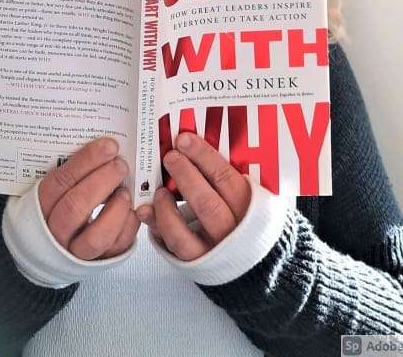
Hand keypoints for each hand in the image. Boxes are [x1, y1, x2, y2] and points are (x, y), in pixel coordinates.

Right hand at [38, 137, 139, 259]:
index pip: (60, 182)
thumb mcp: (57, 187)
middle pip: (75, 207)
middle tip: (120, 164)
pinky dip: (128, 225)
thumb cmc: (59, 205)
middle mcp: (55, 232)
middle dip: (103, 181)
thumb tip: (105, 146)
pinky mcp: (98, 260)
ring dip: (116, 209)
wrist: (53, 245)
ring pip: (96, 236)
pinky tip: (133, 208)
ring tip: (125, 191)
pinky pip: (116, 247)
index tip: (108, 146)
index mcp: (41, 206)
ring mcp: (76, 251)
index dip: (86, 161)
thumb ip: (74, 170)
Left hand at [137, 133, 250, 260]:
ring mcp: (214, 250)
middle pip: (207, 203)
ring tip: (159, 190)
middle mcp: (233, 232)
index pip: (226, 179)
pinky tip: (147, 211)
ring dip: (167, 208)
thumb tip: (190, 146)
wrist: (255, 260)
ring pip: (186, 231)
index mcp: (250, 208)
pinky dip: (158, 226)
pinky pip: (174, 246)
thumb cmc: (244, 216)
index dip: (204, 156)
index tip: (184, 139)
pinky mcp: (197, 263)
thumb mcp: (243, 195)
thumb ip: (223, 177)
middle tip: (169, 156)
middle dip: (185, 176)